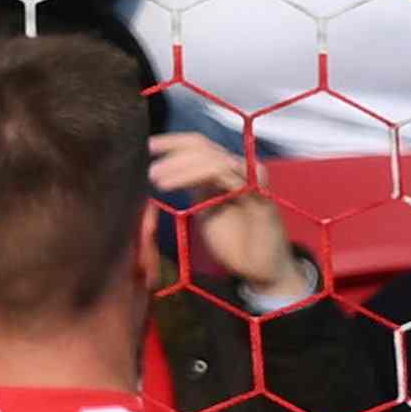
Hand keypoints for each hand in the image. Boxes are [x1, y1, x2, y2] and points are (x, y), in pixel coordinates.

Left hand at [146, 129, 310, 299]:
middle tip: (149, 171)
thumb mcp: (207, 210)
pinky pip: (225, 176)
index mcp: (227, 172)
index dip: (173, 142)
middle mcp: (241, 171)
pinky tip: (171, 186)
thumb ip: (193, 189)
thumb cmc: (235, 243)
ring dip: (180, 167)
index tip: (148, 147)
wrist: (262, 269)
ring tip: (157, 180)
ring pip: (212, 159)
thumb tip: (160, 174)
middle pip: (203, 147)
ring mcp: (252, 182)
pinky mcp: (259, 197)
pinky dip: (193, 176)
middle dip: (172, 153)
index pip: (199, 145)